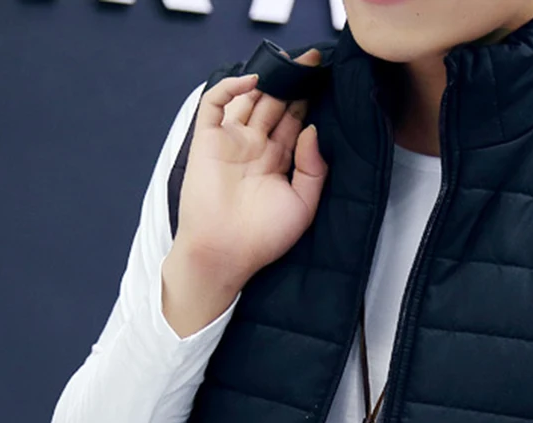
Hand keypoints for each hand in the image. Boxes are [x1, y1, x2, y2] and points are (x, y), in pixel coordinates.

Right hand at [172, 46, 328, 285]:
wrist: (225, 252)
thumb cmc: (263, 238)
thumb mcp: (303, 204)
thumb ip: (313, 168)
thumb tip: (313, 129)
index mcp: (277, 162)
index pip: (294, 122)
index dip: (308, 101)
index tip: (325, 81)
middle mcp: (255, 148)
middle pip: (275, 104)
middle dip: (293, 82)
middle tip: (313, 60)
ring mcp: (231, 142)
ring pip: (249, 99)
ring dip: (268, 80)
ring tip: (290, 62)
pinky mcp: (207, 140)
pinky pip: (215, 103)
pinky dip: (231, 87)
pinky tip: (253, 82)